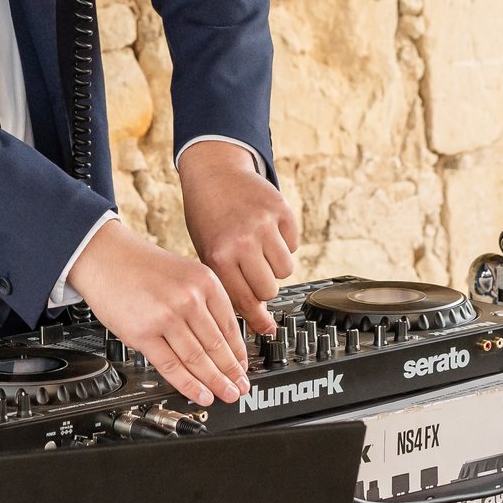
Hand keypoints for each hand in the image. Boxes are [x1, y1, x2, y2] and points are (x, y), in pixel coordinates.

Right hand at [68, 219, 247, 404]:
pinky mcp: (143, 334)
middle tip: (241, 386)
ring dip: (215, 382)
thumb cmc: (141, 266)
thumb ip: (204, 301)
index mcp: (205, 282)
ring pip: (198, 359)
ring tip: (226, 394)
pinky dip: (189, 385)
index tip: (244, 367)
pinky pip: (171, 366)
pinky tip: (201, 393)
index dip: (239, 353)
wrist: (105, 256)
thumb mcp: (185, 272)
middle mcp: (189, 299)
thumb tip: (221, 338)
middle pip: (217, 346)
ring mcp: (166, 317)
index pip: (230, 326)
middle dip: (231, 372)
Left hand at [178, 141, 299, 336]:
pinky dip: (283, 244)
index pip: (245, 301)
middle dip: (263, 287)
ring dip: (275, 266)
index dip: (256, 319)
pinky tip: (266, 232)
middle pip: (269, 290)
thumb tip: (264, 325)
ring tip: (258, 251)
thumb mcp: (209, 253)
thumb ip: (233, 287)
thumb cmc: (208, 217)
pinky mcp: (282, 210)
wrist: (215, 173)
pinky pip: (293, 246)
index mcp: (219, 255)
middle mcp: (242, 240)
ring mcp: (264, 224)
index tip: (266, 329)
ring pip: (285, 270)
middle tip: (253, 274)